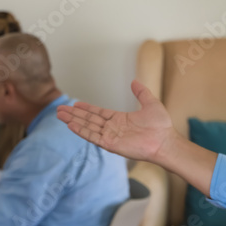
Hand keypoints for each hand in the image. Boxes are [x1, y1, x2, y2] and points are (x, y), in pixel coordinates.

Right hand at [56, 80, 177, 163]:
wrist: (165, 141)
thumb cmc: (161, 126)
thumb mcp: (150, 103)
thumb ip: (141, 92)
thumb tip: (134, 81)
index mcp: (120, 119)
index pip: (98, 113)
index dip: (86, 109)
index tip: (75, 104)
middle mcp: (112, 128)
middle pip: (89, 119)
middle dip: (74, 114)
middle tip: (60, 109)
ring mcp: (110, 136)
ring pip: (87, 127)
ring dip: (73, 121)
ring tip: (60, 115)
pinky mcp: (111, 144)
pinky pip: (92, 136)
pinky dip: (81, 131)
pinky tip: (70, 126)